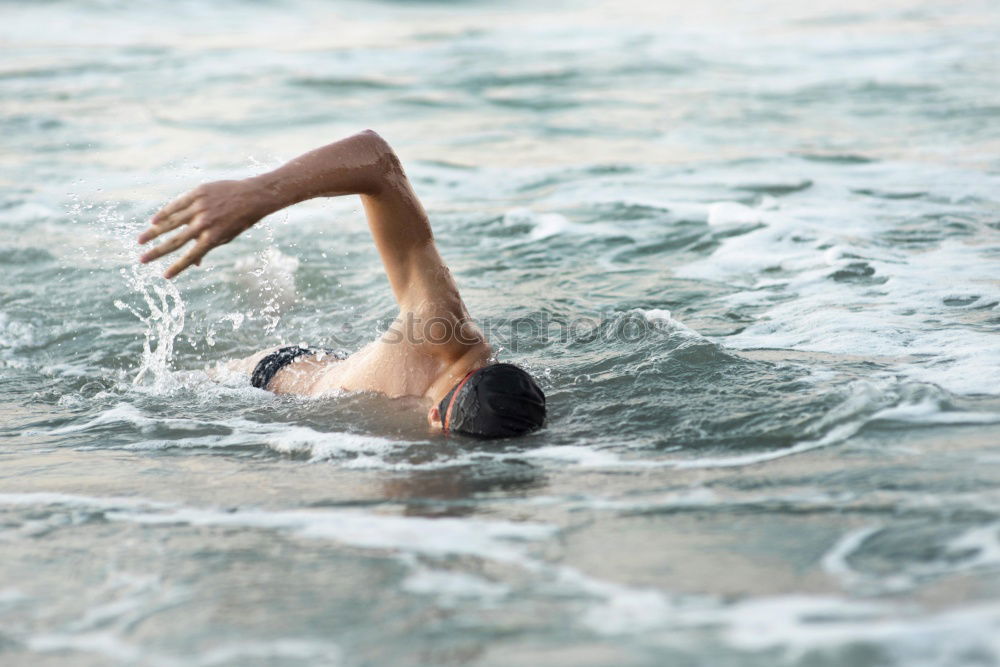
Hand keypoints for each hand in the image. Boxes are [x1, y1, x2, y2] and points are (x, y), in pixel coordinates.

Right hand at [138, 179, 270, 278]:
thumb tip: (194, 264)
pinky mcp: (198, 193)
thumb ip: (208, 247)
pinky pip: (177, 204)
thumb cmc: (240, 220)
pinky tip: (154, 221)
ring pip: (171, 222)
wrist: (252, 196)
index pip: (190, 256)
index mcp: (213, 238)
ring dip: (153, 232)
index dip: (178, 267)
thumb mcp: (227, 236)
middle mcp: (204, 224)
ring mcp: (200, 208)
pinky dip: (164, 213)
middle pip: (175, 241)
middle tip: (142, 260)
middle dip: (156, 252)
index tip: (165, 276)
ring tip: (140, 241)